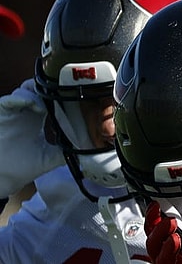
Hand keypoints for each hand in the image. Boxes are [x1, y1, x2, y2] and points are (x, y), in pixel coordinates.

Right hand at [0, 79, 64, 195]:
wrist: (1, 177)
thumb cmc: (20, 166)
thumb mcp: (49, 157)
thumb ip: (67, 151)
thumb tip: (89, 151)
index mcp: (37, 117)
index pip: (51, 97)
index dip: (61, 94)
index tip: (75, 96)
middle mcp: (25, 111)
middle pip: (38, 87)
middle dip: (50, 87)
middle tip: (63, 93)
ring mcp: (13, 111)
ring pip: (26, 89)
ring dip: (38, 93)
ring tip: (48, 105)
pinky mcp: (1, 113)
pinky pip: (10, 100)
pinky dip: (23, 98)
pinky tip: (35, 107)